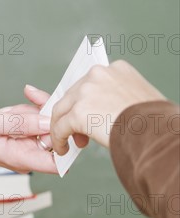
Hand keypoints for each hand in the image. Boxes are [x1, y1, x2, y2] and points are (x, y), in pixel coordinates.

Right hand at [0, 101, 56, 173]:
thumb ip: (17, 124)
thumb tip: (48, 122)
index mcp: (20, 157)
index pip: (59, 162)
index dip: (66, 142)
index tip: (58, 120)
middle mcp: (27, 154)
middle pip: (56, 137)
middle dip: (47, 115)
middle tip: (26, 102)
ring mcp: (26, 144)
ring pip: (48, 124)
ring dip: (35, 109)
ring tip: (9, 110)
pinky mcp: (25, 133)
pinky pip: (38, 118)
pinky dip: (30, 108)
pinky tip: (13, 107)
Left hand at [32, 60, 165, 153]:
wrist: (158, 134)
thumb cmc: (156, 122)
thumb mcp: (139, 97)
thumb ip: (117, 96)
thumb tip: (104, 112)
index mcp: (115, 69)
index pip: (89, 83)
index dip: (85, 101)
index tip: (86, 116)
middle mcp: (98, 74)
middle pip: (73, 95)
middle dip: (72, 116)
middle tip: (78, 135)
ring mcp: (86, 92)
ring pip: (62, 110)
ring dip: (62, 127)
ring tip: (68, 143)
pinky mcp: (78, 112)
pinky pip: (60, 127)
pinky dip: (58, 139)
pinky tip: (62, 149)